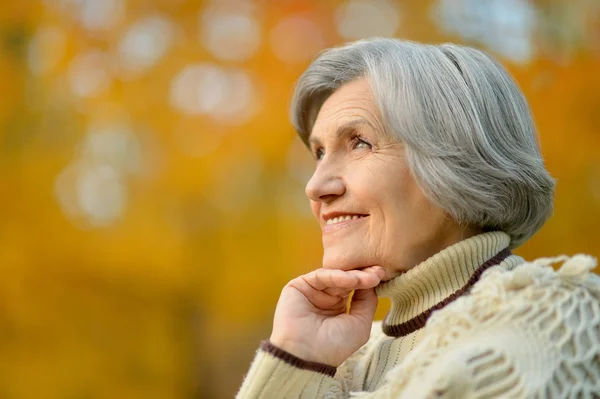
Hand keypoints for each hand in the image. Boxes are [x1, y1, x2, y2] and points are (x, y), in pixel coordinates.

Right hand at [269, 266, 385, 366]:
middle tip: (378, 272)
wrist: (307, 355)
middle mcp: (325, 297)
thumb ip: (367, 302)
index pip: (355, 287)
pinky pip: (320, 276)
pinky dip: (337, 276)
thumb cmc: (334, 346)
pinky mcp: (298, 286)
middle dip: (364, 275)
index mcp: (339, 307)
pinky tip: (351, 280)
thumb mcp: (360, 324)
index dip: (368, 280)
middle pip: (347, 279)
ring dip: (354, 276)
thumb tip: (372, 280)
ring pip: (335, 276)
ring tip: (369, 279)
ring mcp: (312, 291)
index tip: (382, 275)